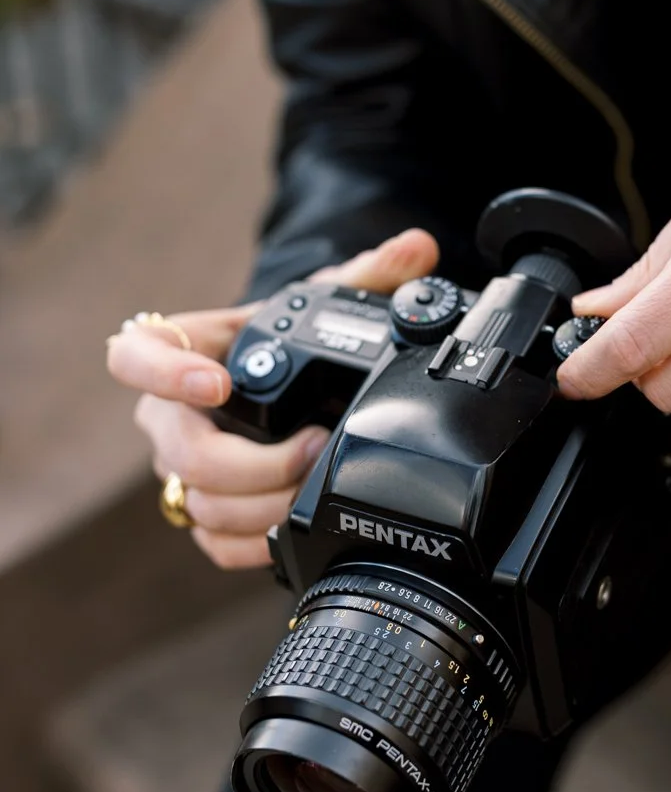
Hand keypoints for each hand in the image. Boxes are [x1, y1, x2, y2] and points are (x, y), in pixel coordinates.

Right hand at [107, 228, 439, 567]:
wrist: (288, 384)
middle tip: (314, 446)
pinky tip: (292, 528)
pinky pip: (212, 543)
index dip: (165, 373)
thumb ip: (369, 274)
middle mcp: (170, 414)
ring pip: (201, 504)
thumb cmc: (288, 341)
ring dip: (264, 504)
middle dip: (253, 463)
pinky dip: (254, 542)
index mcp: (183, 351)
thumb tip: (417, 249)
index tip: (219, 384)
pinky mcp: (202, 510)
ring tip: (316, 485)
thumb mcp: (323, 301)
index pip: (134, 354)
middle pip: (183, 453)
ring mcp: (182, 467)